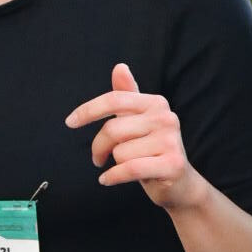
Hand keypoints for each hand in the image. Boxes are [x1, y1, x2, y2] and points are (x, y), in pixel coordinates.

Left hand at [65, 62, 199, 207]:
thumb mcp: (138, 122)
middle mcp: (166, 118)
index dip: (88, 110)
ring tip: (126, 167)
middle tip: (98, 158)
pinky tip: (108, 179)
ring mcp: (171, 141)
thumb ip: (127, 96)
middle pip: (113, 129)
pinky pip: (129, 169)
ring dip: (115, 165)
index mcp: (156, 103)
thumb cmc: (153, 151)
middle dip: (99, 147)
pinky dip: (113, 177)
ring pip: (120, 153)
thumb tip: (120, 67)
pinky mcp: (172, 165)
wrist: (180, 184)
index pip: (115, 100)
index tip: (70, 122)